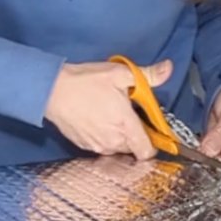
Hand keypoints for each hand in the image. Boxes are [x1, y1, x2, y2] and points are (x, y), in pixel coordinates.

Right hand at [44, 59, 171, 160]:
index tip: (152, 130)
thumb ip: (148, 75)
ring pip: (117, 148)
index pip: (147, 151)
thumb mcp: (120, 73)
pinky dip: (104, 137)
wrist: (52, 90)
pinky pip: (102, 146)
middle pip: (133, 148)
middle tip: (128, 114)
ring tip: (111, 115)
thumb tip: (168, 68)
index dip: (154, 143)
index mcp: (126, 125)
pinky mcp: (84, 146)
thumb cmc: (86, 81)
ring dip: (119, 136)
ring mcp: (97, 145)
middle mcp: (113, 141)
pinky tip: (97, 120)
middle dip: (135, 134)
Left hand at [200, 84, 220, 170]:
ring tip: (194, 149)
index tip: (201, 161)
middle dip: (208, 161)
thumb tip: (209, 151)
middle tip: (194, 156)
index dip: (218, 165)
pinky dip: (201, 151)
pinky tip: (195, 147)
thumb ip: (220, 134)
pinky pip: (209, 153)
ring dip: (203, 157)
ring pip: (214, 161)